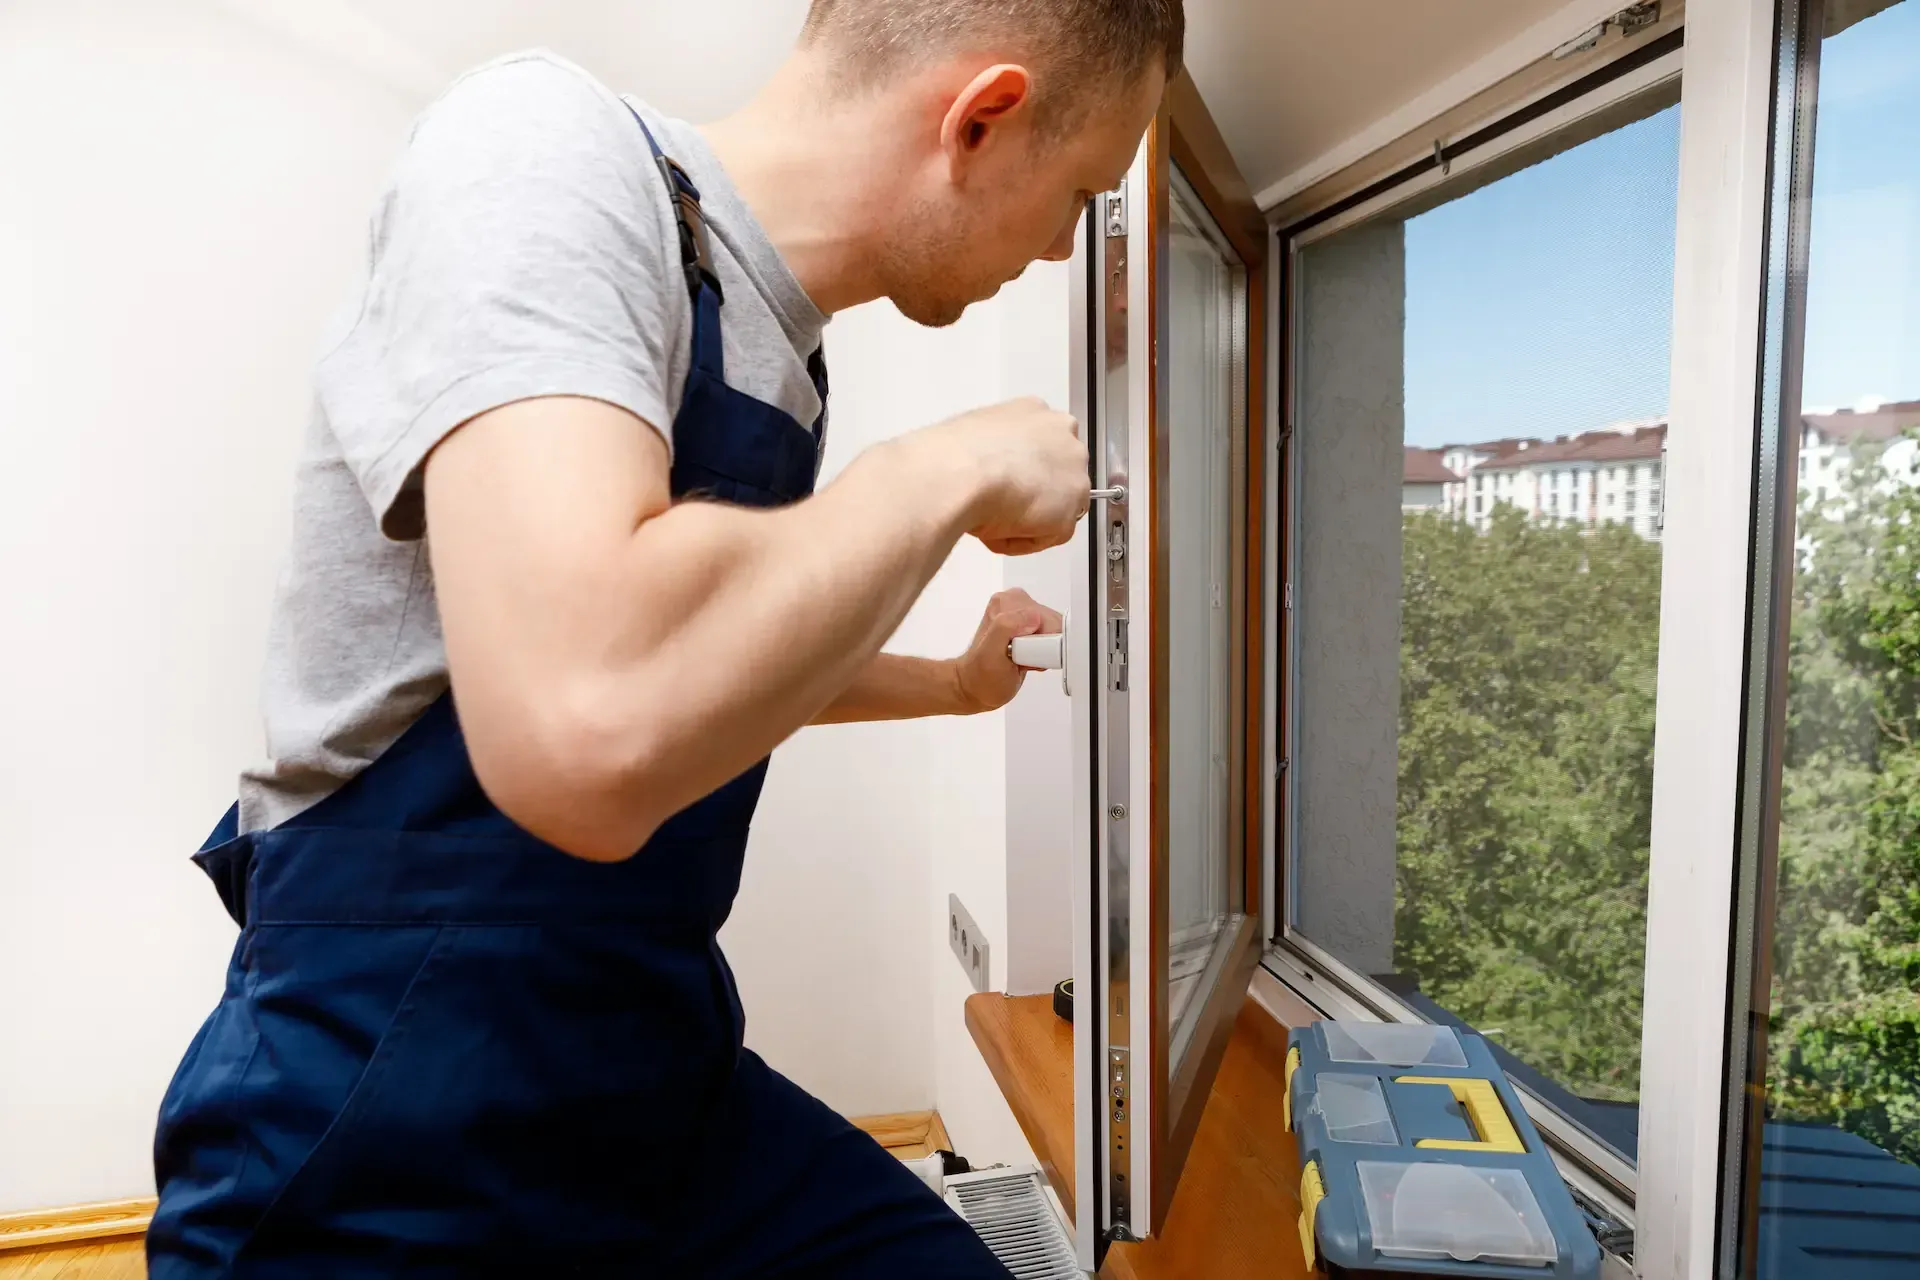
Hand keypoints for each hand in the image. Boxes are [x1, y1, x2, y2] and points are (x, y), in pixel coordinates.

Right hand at [927, 397, 1088, 555]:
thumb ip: (995, 447)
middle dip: (1032, 495)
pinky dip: (1021, 540)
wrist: (959, 473)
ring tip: (991, 518)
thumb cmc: (953, 453)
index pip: (1043, 445)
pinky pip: (1049, 536)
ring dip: (1027, 519)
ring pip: (1055, 508)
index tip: (1003, 482)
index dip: (1022, 470)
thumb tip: (990, 466)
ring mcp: (1074, 473)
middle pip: (1057, 476)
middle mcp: (1065, 437)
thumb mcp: (972, 434)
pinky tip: (995, 530)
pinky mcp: (1072, 509)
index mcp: (1036, 412)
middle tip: (999, 506)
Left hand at [953, 589, 1063, 713]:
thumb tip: (1033, 616)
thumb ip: (1006, 627)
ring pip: (1056, 633)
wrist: (975, 688)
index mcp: (1007, 602)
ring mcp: (1025, 616)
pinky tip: (1026, 659)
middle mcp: (1017, 604)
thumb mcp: (989, 653)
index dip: (1042, 641)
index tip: (1025, 652)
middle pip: (1054, 624)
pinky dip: (1044, 654)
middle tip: (1022, 657)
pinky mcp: (1033, 629)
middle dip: (1044, 646)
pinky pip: (1054, 640)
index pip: (1046, 617)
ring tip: (1022, 659)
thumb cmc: (980, 676)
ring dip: (1043, 652)